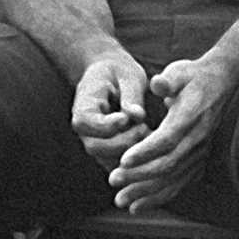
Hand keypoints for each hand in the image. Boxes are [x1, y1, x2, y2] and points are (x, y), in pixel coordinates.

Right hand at [71, 54, 149, 173]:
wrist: (112, 77)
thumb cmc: (120, 72)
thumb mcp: (127, 75)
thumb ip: (131, 95)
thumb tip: (137, 116)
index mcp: (83, 106)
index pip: (85, 122)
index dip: (106, 125)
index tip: (126, 118)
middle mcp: (85, 130)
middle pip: (96, 147)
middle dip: (122, 141)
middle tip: (144, 129)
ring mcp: (96, 143)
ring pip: (108, 160)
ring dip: (131, 154)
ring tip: (152, 138)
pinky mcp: (110, 152)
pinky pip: (120, 165)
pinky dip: (137, 161)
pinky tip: (155, 150)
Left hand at [108, 55, 237, 212]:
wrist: (221, 82)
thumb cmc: (193, 76)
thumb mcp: (180, 70)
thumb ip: (168, 80)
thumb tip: (157, 83)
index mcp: (190, 115)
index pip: (168, 138)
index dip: (146, 151)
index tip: (123, 160)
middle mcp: (197, 137)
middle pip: (168, 163)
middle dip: (139, 175)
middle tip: (113, 180)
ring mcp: (200, 150)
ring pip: (173, 178)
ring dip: (146, 192)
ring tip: (121, 200)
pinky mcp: (199, 158)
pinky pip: (180, 183)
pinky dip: (159, 197)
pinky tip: (138, 206)